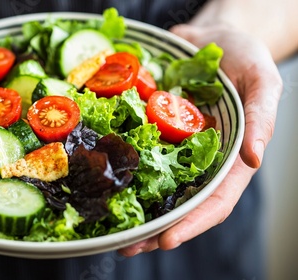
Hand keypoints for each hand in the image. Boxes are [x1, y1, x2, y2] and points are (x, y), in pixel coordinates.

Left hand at [118, 24, 281, 255]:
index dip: (193, 223)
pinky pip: (134, 152)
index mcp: (228, 158)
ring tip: (108, 231)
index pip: (214, 200)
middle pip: (178, 203)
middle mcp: (198, 159)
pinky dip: (120, 170)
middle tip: (126, 246)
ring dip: (133, 210)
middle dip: (154, 229)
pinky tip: (99, 183)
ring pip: (153, 186)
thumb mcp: (262, 82)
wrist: (212, 36)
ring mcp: (172, 147)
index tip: (167, 240)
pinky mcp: (151, 130)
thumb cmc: (244, 58)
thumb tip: (253, 158)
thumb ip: (261, 119)